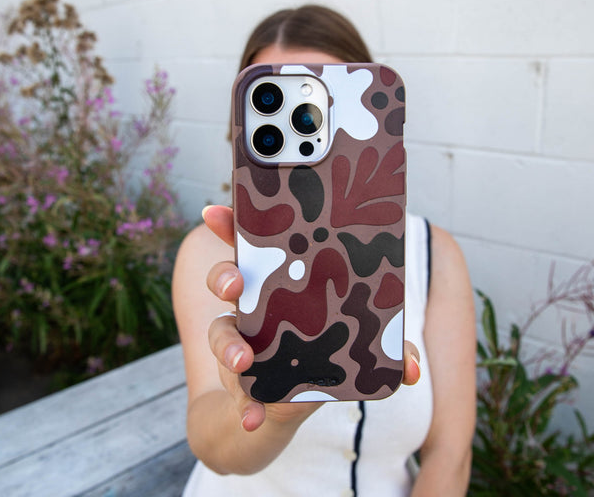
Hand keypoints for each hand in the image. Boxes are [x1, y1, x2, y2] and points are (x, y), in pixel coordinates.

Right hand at [203, 205, 420, 432]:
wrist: (294, 404)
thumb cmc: (329, 348)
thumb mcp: (357, 340)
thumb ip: (384, 347)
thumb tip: (413, 369)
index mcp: (281, 279)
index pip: (252, 244)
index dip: (232, 225)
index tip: (216, 211)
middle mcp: (254, 304)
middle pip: (228, 278)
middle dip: (225, 276)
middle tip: (236, 286)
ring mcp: (243, 340)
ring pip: (220, 331)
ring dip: (228, 345)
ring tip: (243, 363)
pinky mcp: (241, 378)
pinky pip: (234, 387)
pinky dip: (244, 405)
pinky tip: (253, 418)